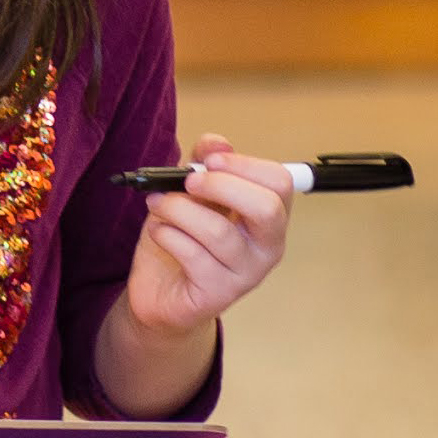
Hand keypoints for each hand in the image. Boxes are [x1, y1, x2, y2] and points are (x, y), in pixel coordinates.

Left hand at [121, 135, 294, 334]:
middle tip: (187, 181)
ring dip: (179, 209)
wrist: (159, 293)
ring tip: (157, 205)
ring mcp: (246, 274)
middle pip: (266, 208)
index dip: (244, 164)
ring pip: (219, 232)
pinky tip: (159, 232)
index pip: (280, 183)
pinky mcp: (218, 294)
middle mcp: (267, 247)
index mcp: (268, 217)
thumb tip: (216, 143)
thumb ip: (204, 165)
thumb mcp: (190, 194)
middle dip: (220, 186)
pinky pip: (193, 255)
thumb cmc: (181, 240)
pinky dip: (167, 235)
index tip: (209, 160)